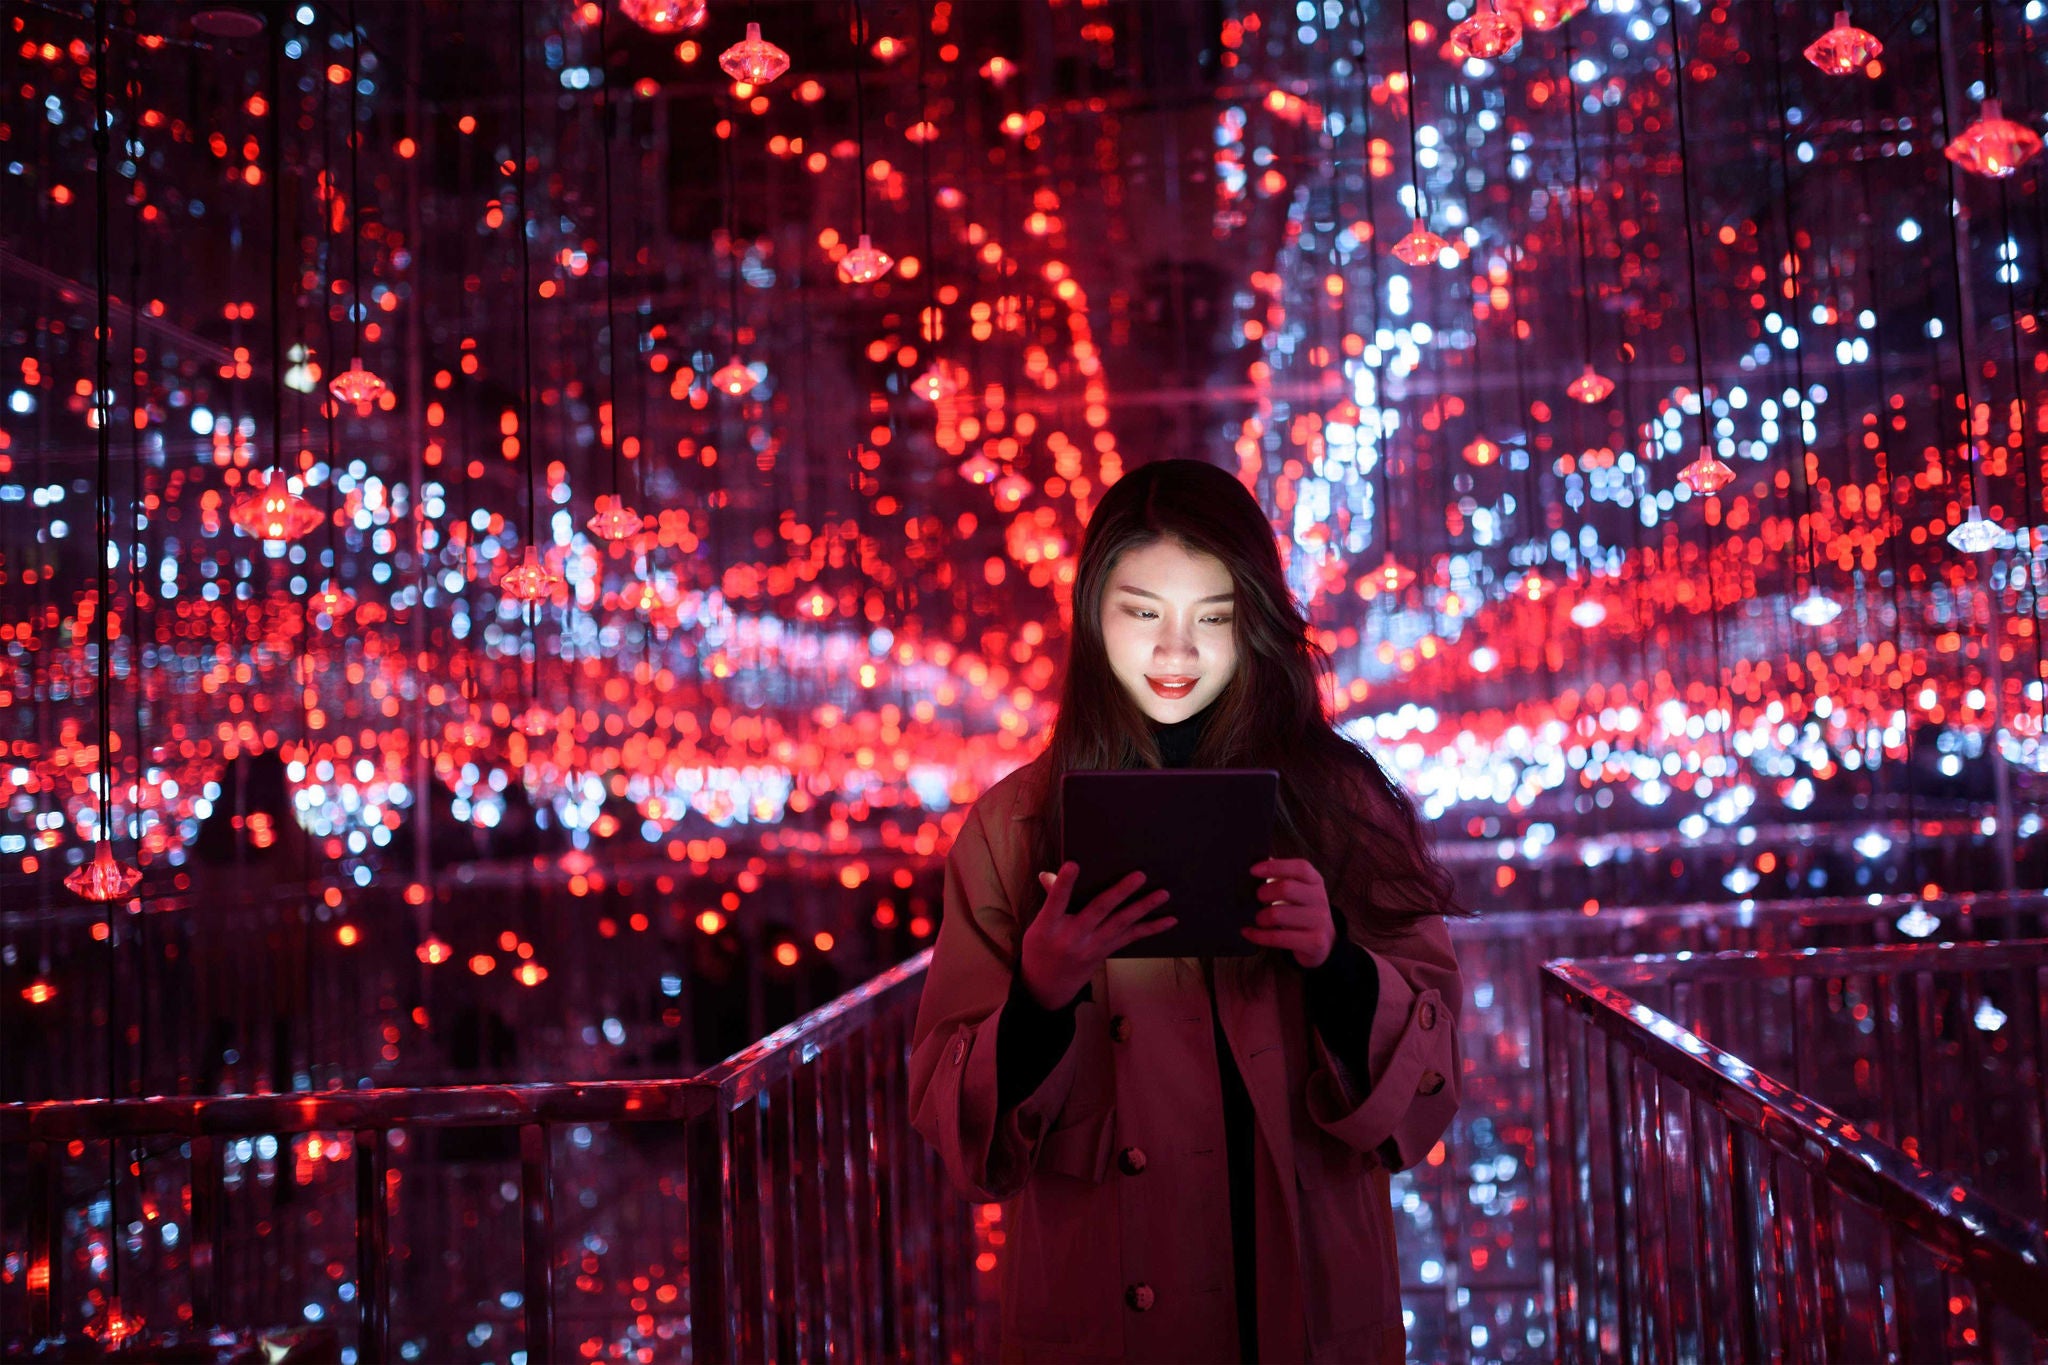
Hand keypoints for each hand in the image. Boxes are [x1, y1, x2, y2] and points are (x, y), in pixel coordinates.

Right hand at [1018, 863, 1174, 1009]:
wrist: (1047, 986)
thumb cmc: (1041, 946)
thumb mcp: (1037, 924)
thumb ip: (1050, 899)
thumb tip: (1050, 874)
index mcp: (1048, 927)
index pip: (1055, 902)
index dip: (1063, 884)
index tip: (1073, 865)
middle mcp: (1072, 938)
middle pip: (1097, 911)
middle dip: (1120, 893)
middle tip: (1139, 875)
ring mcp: (1091, 947)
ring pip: (1120, 923)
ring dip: (1143, 908)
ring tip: (1163, 894)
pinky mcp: (1105, 952)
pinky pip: (1130, 938)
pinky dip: (1151, 928)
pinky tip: (1170, 920)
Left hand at [1243, 857, 1336, 968]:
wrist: (1323, 941)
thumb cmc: (1301, 911)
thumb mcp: (1299, 891)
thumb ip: (1281, 878)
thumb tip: (1255, 869)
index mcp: (1315, 881)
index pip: (1299, 868)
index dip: (1275, 867)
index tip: (1253, 870)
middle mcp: (1319, 899)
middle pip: (1286, 888)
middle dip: (1264, 892)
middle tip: (1258, 898)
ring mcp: (1319, 921)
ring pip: (1278, 914)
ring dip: (1261, 917)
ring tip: (1259, 919)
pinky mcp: (1314, 942)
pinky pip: (1277, 938)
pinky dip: (1258, 935)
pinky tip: (1249, 932)